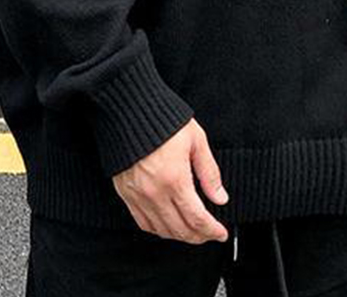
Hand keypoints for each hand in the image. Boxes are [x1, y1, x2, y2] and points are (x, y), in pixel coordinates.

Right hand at [111, 118, 229, 244]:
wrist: (130, 111)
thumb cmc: (164, 120)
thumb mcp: (196, 140)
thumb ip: (209, 172)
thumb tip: (220, 197)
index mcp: (174, 179)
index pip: (196, 218)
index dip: (212, 230)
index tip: (221, 233)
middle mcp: (154, 192)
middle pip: (179, 229)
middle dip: (199, 236)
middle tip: (210, 234)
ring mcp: (137, 195)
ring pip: (161, 230)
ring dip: (179, 236)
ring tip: (192, 231)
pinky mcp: (125, 193)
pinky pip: (142, 222)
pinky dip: (158, 229)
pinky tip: (168, 225)